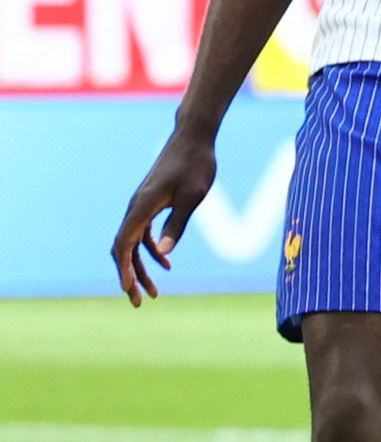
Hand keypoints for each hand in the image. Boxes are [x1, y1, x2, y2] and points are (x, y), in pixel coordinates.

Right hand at [111, 125, 218, 303]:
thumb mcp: (193, 198)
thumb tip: (165, 255)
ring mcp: (141, 205)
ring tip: (153, 293)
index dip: (124, 268)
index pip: (124, 243)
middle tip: (139, 303)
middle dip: (130, 276)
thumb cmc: (197, 165)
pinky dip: (152, 250)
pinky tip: (167, 264)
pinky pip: (143, 232)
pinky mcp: (150, 203)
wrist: (194, 138)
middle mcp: (136, 206)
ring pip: (134, 242)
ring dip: (141, 267)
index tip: (128, 290)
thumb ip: (177, 225)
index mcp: (142, 205)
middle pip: (125, 248)